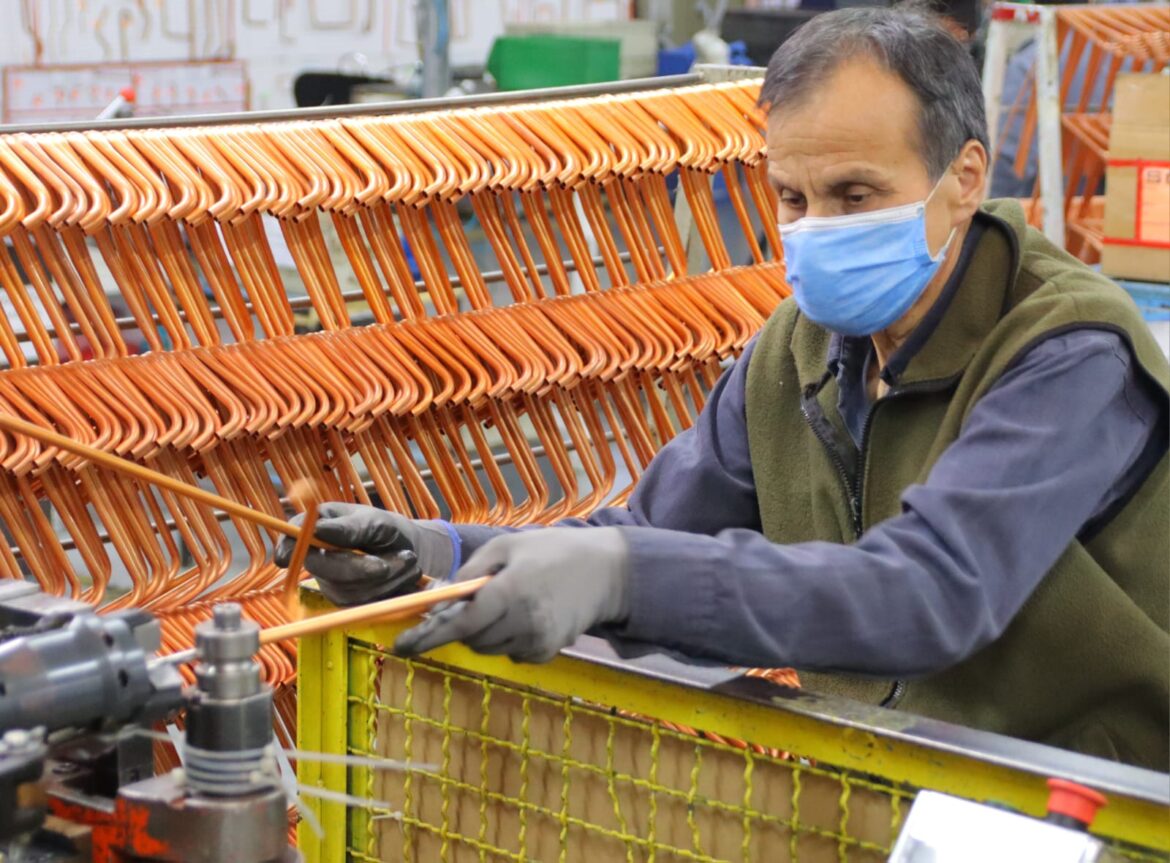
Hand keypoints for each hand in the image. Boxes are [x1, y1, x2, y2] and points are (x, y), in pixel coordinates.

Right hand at [274, 503, 455, 605]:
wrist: (408, 550)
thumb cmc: (384, 529)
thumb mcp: (374, 520)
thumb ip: (350, 527)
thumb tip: (318, 529)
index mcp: (317, 529)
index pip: (292, 540)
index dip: (289, 549)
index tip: (289, 556)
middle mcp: (318, 559)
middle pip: (322, 569)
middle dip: (359, 568)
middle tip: (389, 563)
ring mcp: (330, 583)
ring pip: (349, 589)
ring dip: (386, 577)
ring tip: (408, 559)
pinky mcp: (347, 603)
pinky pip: (364, 603)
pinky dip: (390, 588)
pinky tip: (404, 573)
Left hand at [394, 527, 630, 662]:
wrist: (606, 570)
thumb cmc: (551, 551)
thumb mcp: (506, 546)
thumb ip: (470, 572)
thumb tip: (438, 598)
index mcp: (510, 590)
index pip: (460, 623)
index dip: (428, 636)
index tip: (402, 646)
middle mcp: (524, 621)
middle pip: (471, 638)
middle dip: (463, 623)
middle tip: (474, 600)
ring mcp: (538, 640)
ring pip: (488, 647)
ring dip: (484, 631)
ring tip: (507, 602)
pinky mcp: (547, 652)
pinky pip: (510, 652)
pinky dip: (507, 637)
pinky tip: (525, 615)